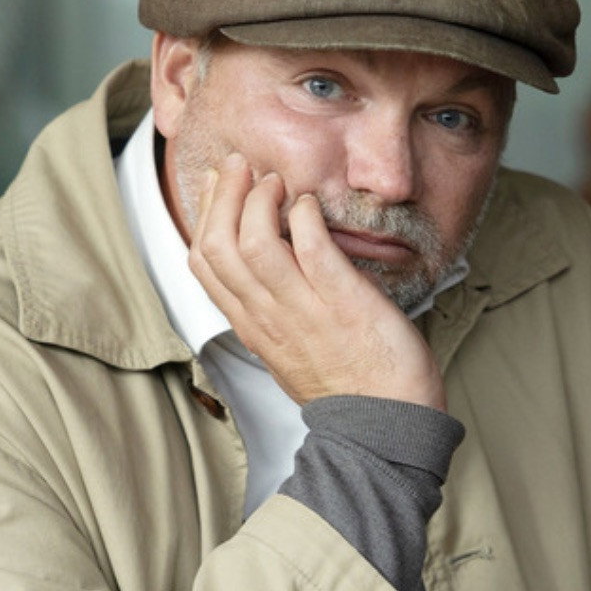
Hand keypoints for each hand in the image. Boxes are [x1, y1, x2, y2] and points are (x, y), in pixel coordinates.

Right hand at [186, 154, 444, 409]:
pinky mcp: (344, 304)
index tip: (221, 184)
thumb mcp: (290, 348)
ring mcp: (304, 311)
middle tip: (242, 165)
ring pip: (254, 245)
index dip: (205, 215)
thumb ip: (272, 308)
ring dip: (260, 200)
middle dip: (225, 195)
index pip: (204, 264)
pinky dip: (306, 217)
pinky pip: (312, 250)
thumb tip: (270, 261)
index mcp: (253, 325)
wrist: (387, 424)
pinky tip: (311, 205)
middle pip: (219, 246)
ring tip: (276, 181)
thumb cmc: (349, 385)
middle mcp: (269, 317)